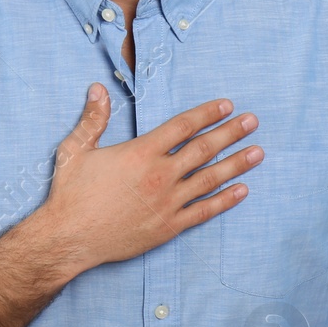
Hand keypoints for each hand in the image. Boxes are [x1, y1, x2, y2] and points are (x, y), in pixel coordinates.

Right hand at [37, 86, 261, 274]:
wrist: (69, 238)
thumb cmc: (70, 194)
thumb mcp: (75, 150)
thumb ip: (92, 119)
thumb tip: (98, 88)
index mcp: (141, 152)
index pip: (183, 126)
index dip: (207, 113)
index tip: (226, 105)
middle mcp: (160, 175)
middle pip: (204, 148)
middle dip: (231, 132)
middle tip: (252, 121)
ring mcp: (168, 202)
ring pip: (210, 178)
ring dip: (236, 163)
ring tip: (258, 152)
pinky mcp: (168, 226)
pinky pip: (204, 210)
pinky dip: (225, 200)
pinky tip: (242, 190)